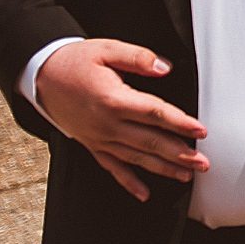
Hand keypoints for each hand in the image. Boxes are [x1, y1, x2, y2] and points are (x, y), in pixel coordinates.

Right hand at [34, 39, 208, 201]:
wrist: (41, 77)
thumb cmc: (75, 62)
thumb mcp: (107, 49)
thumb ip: (138, 58)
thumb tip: (164, 68)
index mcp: (113, 99)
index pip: (154, 114)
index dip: (180, 123)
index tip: (200, 131)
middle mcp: (106, 124)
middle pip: (150, 141)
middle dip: (179, 154)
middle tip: (202, 163)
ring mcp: (98, 138)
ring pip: (136, 158)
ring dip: (163, 168)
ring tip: (186, 176)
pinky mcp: (91, 145)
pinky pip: (112, 167)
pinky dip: (129, 182)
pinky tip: (144, 194)